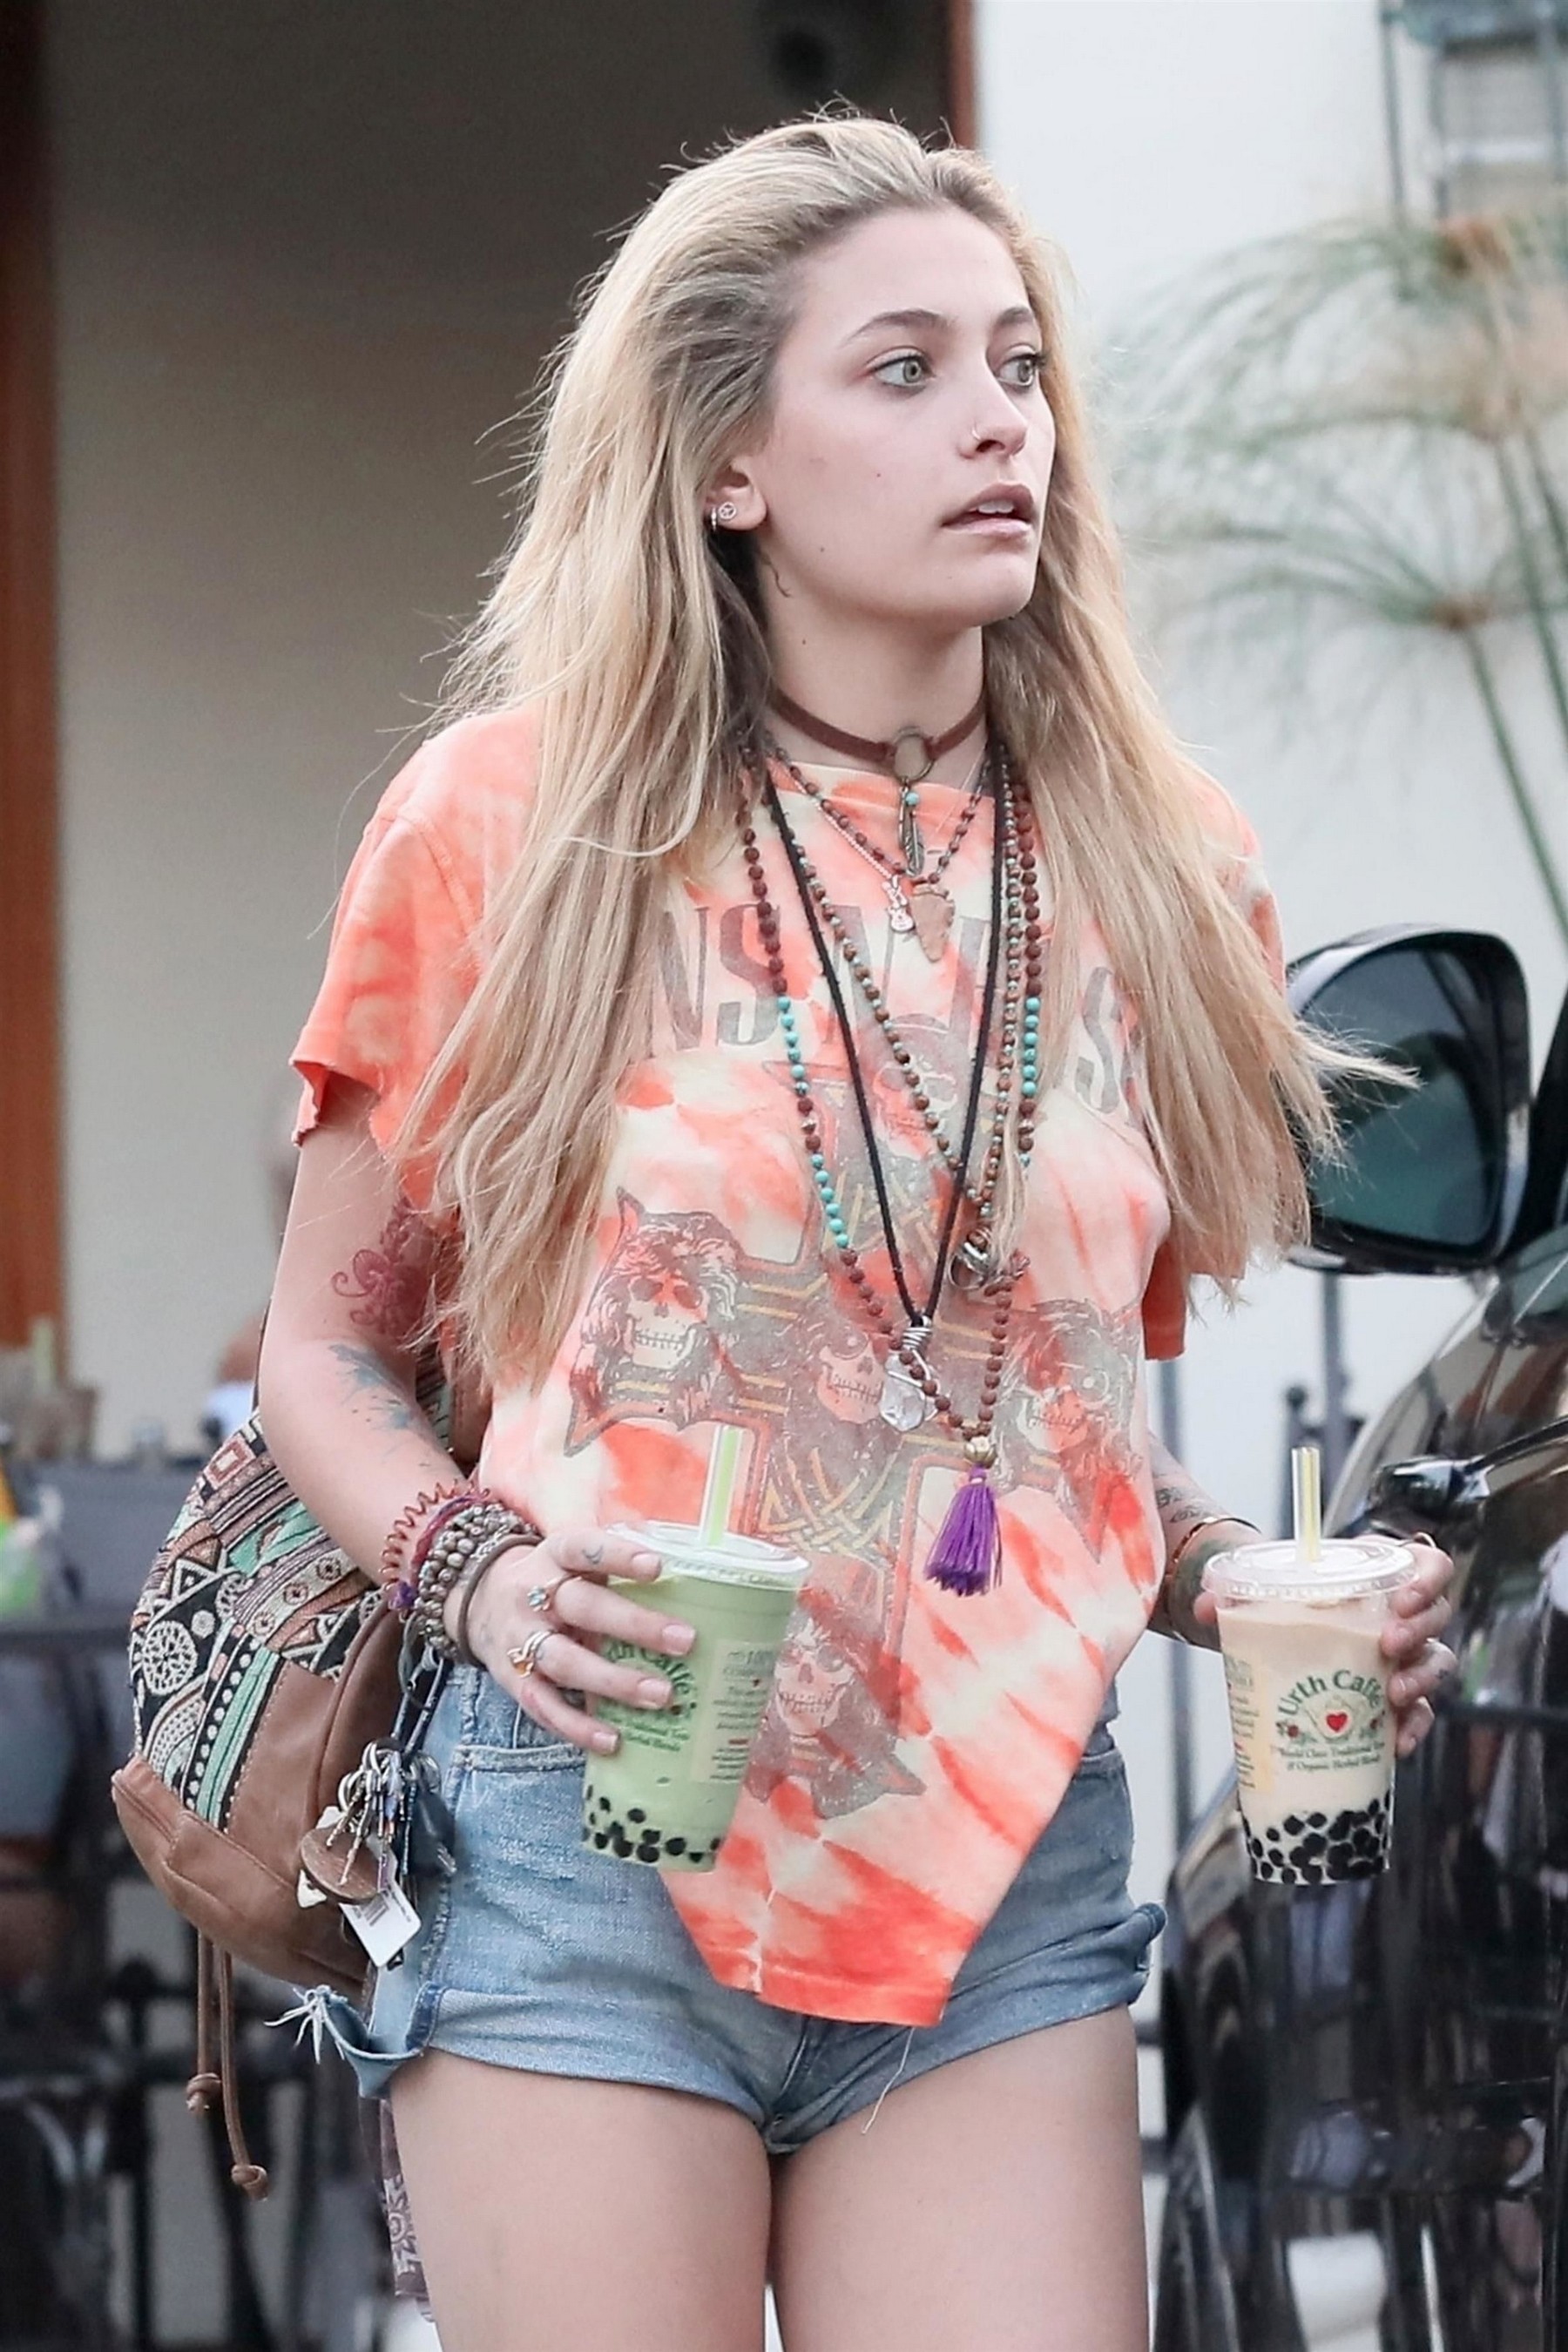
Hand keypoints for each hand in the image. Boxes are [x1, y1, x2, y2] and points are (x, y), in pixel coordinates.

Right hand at [444, 1527, 694, 1754]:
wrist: (481, 1600)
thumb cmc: (554, 1579)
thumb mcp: (575, 1559)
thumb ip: (619, 1565)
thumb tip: (694, 1576)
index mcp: (555, 1556)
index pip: (585, 1549)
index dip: (619, 1557)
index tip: (658, 1567)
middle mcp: (534, 1594)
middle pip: (583, 1607)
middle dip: (634, 1625)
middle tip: (685, 1641)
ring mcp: (521, 1639)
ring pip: (566, 1661)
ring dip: (615, 1681)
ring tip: (662, 1695)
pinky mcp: (515, 1680)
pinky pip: (544, 1706)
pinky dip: (578, 1727)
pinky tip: (614, 1740)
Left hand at [1190, 1528, 1457, 1757]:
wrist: (1281, 1630)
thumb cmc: (1289, 1599)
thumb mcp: (1266, 1587)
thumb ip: (1234, 1593)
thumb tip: (1205, 1607)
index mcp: (1382, 1573)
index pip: (1430, 1565)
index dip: (1427, 1579)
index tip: (1402, 1598)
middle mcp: (1403, 1612)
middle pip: (1438, 1615)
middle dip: (1419, 1630)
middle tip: (1387, 1644)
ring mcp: (1406, 1654)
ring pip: (1436, 1661)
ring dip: (1421, 1678)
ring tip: (1392, 1693)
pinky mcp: (1398, 1693)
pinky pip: (1421, 1710)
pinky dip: (1413, 1727)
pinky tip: (1397, 1743)